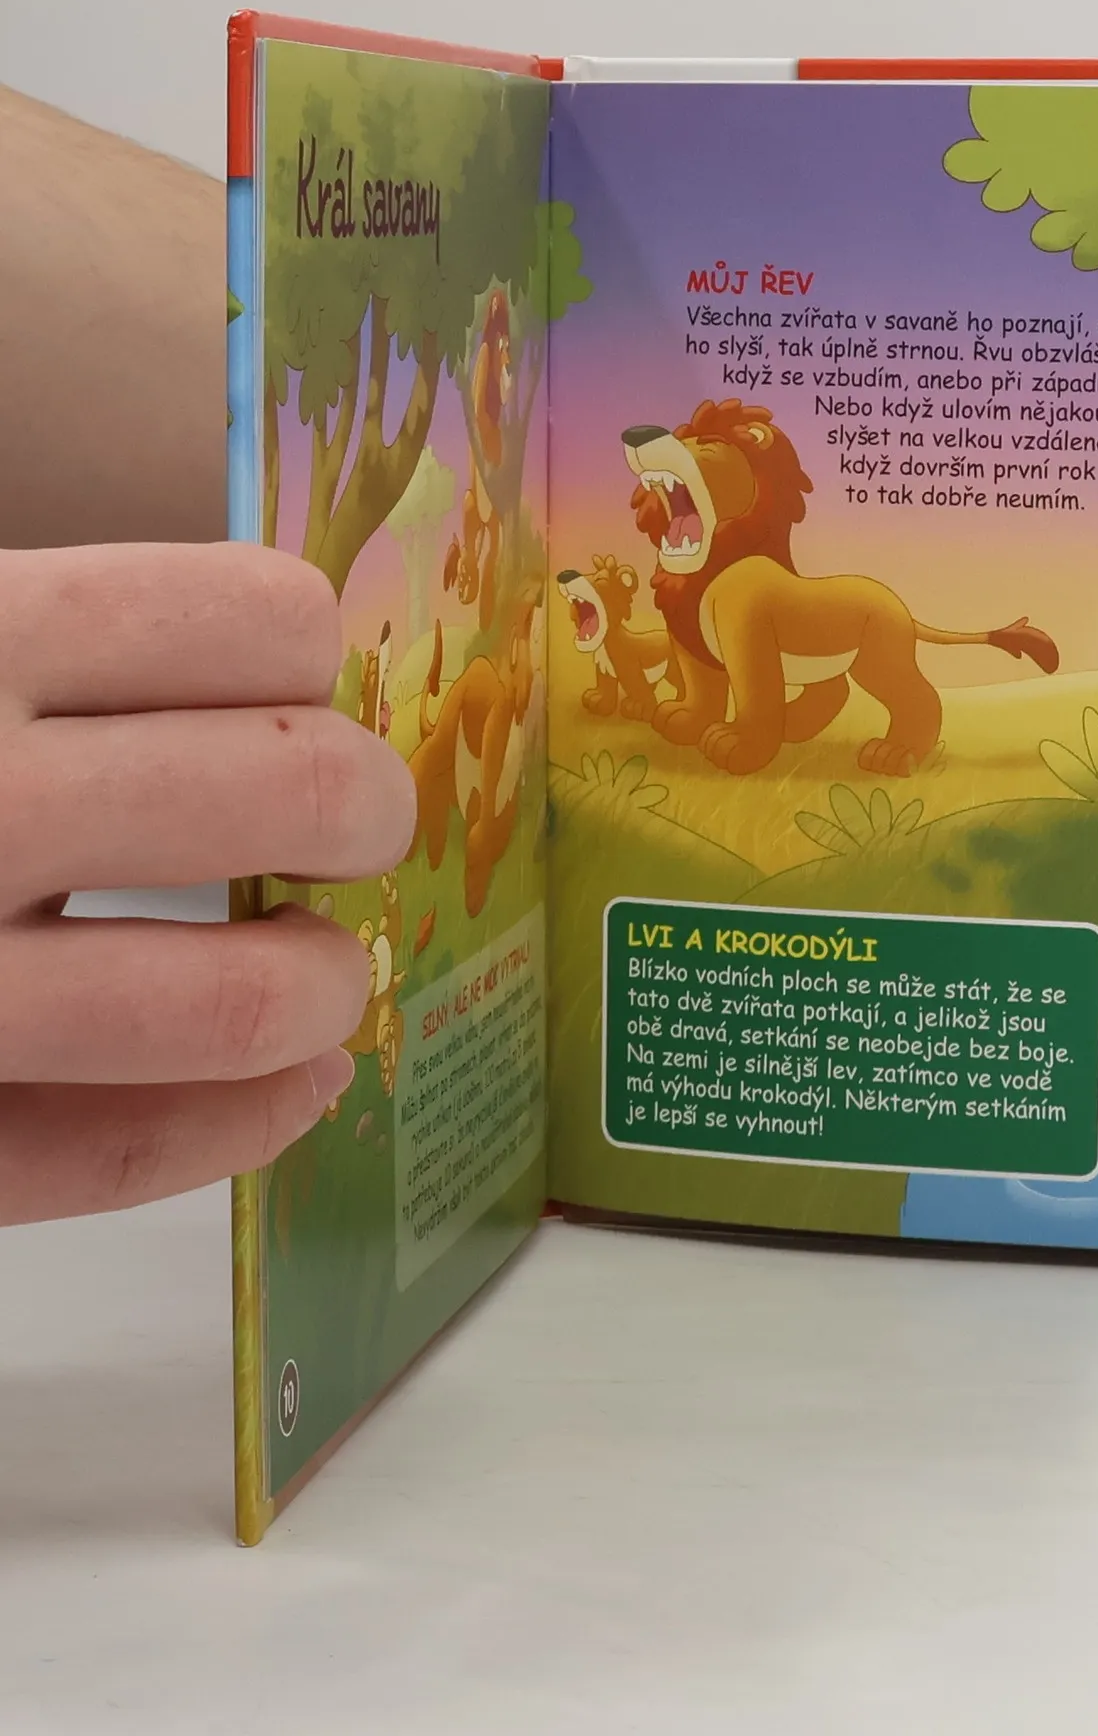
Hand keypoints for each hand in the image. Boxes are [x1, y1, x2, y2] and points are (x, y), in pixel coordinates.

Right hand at [0, 545, 416, 1222]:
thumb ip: (59, 654)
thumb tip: (275, 663)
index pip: (258, 617)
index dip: (302, 659)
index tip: (289, 689)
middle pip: (300, 790)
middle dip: (361, 814)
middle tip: (344, 830)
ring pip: (240, 1001)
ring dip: (321, 986)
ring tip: (316, 975)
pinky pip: (114, 1156)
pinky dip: (238, 1124)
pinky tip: (290, 1091)